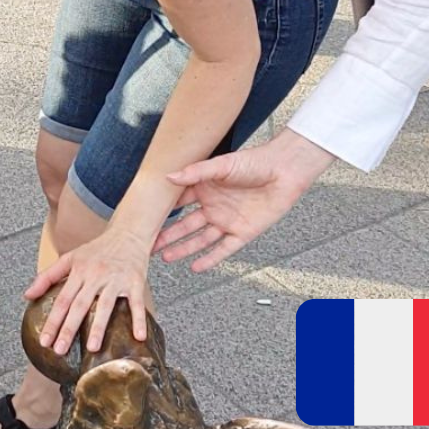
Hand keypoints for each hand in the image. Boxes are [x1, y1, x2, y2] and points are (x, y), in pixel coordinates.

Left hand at [24, 225, 149, 354]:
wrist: (128, 233)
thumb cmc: (98, 249)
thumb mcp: (70, 258)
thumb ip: (48, 276)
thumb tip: (27, 295)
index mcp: (79, 270)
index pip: (62, 299)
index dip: (52, 321)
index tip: (45, 340)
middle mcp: (96, 275)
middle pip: (80, 304)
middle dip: (69, 328)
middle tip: (60, 349)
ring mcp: (115, 279)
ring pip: (106, 305)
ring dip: (99, 327)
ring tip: (92, 349)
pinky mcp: (135, 282)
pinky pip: (137, 303)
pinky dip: (139, 320)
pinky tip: (138, 337)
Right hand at [155, 131, 333, 270]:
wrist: (285, 172)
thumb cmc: (254, 162)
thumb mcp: (221, 165)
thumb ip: (196, 173)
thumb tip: (169, 176)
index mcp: (205, 188)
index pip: (178, 202)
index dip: (162, 211)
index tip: (144, 218)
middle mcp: (213, 206)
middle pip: (185, 225)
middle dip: (167, 235)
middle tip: (149, 245)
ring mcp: (227, 221)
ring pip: (200, 239)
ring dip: (183, 248)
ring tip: (165, 257)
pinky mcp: (243, 233)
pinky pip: (223, 249)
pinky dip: (209, 259)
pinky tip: (195, 266)